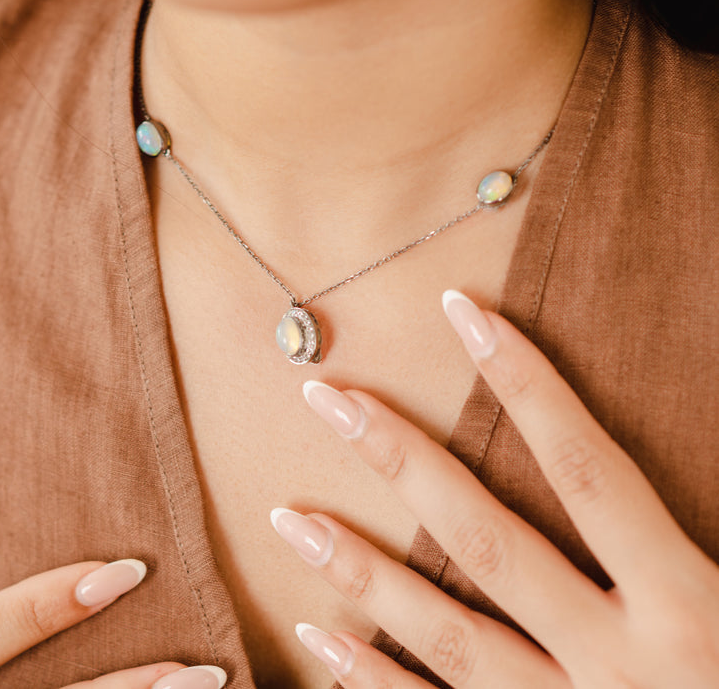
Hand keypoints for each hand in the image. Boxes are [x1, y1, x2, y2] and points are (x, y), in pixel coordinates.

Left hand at [272, 290, 718, 686]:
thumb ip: (707, 536)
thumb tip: (652, 453)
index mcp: (690, 609)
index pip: (591, 471)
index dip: (529, 385)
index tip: (465, 313)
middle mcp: (618, 660)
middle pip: (491, 541)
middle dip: (403, 464)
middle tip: (327, 399)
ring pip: (448, 632)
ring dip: (360, 572)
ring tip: (287, 517)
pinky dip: (372, 678)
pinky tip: (318, 636)